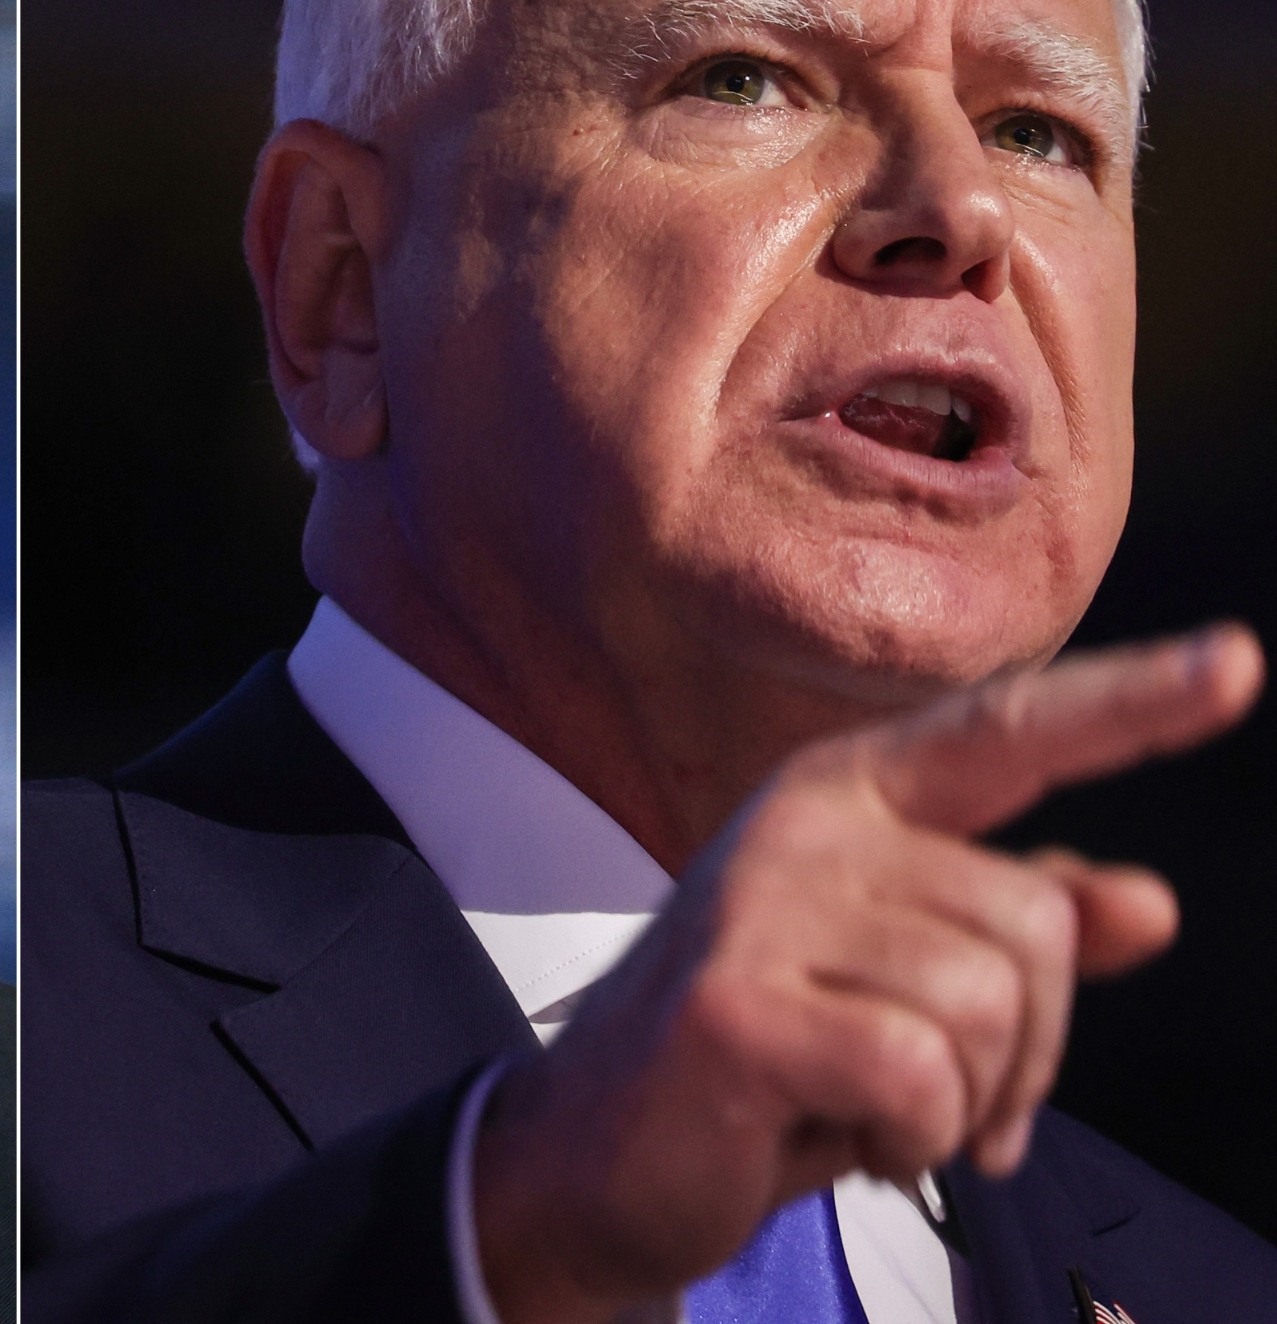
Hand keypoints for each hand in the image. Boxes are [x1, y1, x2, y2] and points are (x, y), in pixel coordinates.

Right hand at [471, 624, 1263, 1323]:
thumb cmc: (772, 1052)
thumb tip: (1151, 905)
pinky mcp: (736, 1002)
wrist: (601, 1151)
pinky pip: (923, 1074)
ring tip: (864, 1102)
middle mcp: (803, 824)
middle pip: (1031, 923)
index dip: (1131, 705)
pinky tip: (827, 1126)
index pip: (1008, 735)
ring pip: (987, 1005)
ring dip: (959, 1099)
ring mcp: (760, 904)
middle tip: (930, 1091)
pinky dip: (909, 1134)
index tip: (1238, 664)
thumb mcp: (905, 981)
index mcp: (848, 797)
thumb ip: (1019, 930)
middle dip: (1023, 1048)